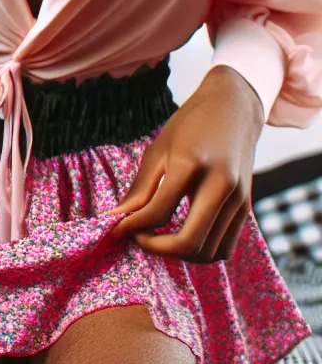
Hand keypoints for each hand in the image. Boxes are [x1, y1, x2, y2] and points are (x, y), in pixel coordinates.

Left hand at [111, 65, 263, 262]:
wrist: (232, 109)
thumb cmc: (189, 126)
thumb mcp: (158, 150)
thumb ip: (140, 188)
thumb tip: (118, 218)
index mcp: (190, 164)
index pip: (159, 212)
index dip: (133, 226)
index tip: (117, 228)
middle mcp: (220, 185)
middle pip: (189, 242)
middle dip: (156, 248)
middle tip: (137, 237)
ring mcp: (238, 199)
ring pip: (210, 252)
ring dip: (179, 254)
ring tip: (156, 237)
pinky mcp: (246, 208)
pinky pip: (225, 247)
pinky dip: (201, 251)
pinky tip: (180, 235)